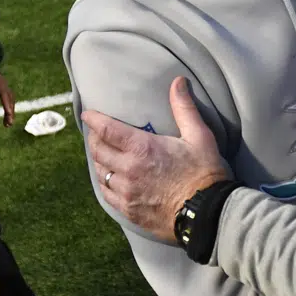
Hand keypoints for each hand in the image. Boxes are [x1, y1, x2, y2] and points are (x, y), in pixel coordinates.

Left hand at [0, 67, 15, 127]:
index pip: (4, 94)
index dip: (7, 104)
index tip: (9, 113)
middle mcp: (4, 85)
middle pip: (10, 99)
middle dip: (10, 111)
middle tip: (8, 124)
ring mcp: (5, 87)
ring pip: (11, 100)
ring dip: (11, 111)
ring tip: (7, 124)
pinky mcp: (3, 89)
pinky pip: (9, 99)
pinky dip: (9, 108)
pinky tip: (7, 116)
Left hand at [81, 77, 229, 242]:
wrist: (207, 214)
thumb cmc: (205, 173)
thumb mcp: (199, 136)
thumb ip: (184, 108)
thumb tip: (178, 82)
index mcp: (142, 149)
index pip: (107, 130)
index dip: (94, 120)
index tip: (88, 114)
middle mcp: (128, 170)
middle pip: (98, 151)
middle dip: (94, 138)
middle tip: (96, 132)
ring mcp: (126, 192)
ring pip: (100, 172)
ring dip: (99, 161)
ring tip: (103, 154)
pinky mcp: (129, 211)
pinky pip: (107, 194)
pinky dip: (105, 182)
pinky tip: (110, 178)